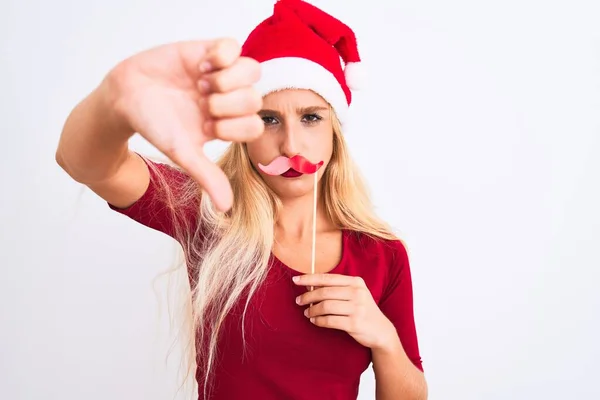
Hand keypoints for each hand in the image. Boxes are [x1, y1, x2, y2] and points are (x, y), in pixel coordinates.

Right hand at [102, 38, 262, 211]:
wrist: (124, 97)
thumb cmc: (154, 126)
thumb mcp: (182, 152)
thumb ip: (206, 176)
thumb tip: (226, 207)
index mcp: (227, 125)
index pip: (255, 126)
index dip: (237, 127)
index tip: (209, 126)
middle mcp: (228, 100)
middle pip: (255, 99)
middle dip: (230, 104)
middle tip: (203, 103)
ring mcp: (220, 75)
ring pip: (253, 70)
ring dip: (229, 79)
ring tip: (202, 83)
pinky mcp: (208, 51)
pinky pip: (233, 45)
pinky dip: (222, 55)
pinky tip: (202, 65)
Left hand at [293, 274, 398, 350]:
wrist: (380, 330)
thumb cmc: (362, 310)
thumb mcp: (353, 294)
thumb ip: (334, 288)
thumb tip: (309, 285)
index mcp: (356, 282)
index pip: (328, 278)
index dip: (309, 278)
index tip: (295, 280)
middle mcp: (357, 293)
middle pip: (324, 292)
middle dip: (308, 296)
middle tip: (298, 301)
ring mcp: (357, 308)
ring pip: (325, 306)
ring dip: (312, 310)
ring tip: (307, 313)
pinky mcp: (354, 323)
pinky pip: (329, 320)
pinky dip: (318, 320)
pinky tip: (314, 321)